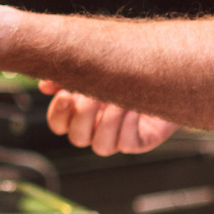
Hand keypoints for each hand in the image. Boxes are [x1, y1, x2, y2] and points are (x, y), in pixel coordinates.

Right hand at [42, 79, 177, 155]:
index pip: (59, 125)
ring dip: (107, 122)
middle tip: (95, 95)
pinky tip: (133, 107)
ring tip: (119, 100)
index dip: (58, 115)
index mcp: (82, 114)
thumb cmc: (128, 67)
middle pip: (77, 138)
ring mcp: (119, 138)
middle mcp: (97, 130)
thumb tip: (45, 85)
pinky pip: (127, 143)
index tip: (66, 95)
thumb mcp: (97, 66)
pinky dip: (128, 125)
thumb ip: (71, 75)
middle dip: (84, 116)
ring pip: (101, 147)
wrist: (168, 71)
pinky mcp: (141, 142)